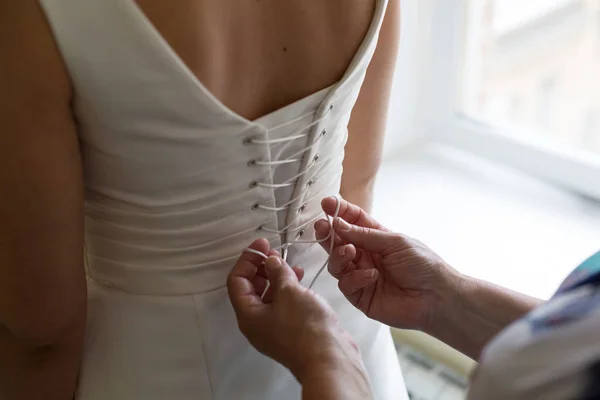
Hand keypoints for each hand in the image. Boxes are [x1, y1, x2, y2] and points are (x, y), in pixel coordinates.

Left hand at [227, 239, 362, 381]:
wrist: (329, 358)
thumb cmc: (305, 327)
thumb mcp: (289, 291)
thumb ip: (277, 272)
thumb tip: (270, 261)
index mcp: (248, 315)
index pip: (236, 280)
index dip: (248, 259)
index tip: (262, 245)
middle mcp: (257, 323)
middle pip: (250, 288)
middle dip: (261, 267)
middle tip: (274, 252)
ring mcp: (273, 328)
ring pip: (268, 295)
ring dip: (276, 276)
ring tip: (289, 264)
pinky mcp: (290, 330)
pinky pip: (282, 304)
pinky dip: (288, 289)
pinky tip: (300, 279)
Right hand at [315, 197, 459, 331]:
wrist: (437, 297)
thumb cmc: (423, 265)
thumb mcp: (395, 242)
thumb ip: (364, 235)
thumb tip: (337, 223)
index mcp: (376, 238)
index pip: (353, 222)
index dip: (339, 212)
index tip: (327, 204)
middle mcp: (365, 256)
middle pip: (339, 242)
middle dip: (328, 233)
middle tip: (323, 227)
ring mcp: (361, 276)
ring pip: (336, 264)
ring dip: (338, 255)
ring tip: (348, 251)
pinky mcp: (360, 296)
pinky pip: (346, 284)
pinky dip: (355, 278)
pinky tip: (371, 276)